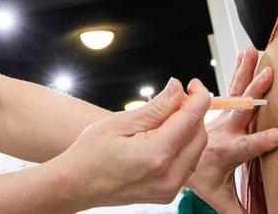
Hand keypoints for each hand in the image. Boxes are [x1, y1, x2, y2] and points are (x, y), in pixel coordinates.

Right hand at [51, 77, 214, 208]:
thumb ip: (157, 107)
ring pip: (196, 149)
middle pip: (199, 135)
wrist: (78, 184)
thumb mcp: (121, 122)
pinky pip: (187, 163)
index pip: (191, 120)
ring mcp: (169, 188)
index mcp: (156, 155)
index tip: (194, 84)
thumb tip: (178, 88)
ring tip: (165, 116)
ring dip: (188, 129)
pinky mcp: (168, 193)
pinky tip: (164, 135)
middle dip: (193, 112)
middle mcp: (168, 176)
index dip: (199, 97)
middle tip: (176, 97)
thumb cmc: (92, 153)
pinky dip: (182, 145)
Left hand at [185, 47, 277, 212]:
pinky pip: (233, 85)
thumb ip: (238, 209)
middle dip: (255, 93)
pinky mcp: (223, 107)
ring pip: (236, 91)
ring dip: (246, 71)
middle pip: (241, 110)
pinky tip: (249, 52)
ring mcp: (223, 116)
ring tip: (255, 52)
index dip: (259, 142)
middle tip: (269, 75)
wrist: (175, 155)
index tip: (277, 134)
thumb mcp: (219, 196)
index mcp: (226, 151)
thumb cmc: (202, 177)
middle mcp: (224, 130)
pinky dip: (241, 68)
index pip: (244, 148)